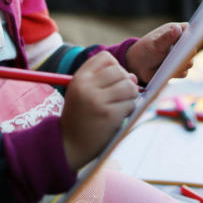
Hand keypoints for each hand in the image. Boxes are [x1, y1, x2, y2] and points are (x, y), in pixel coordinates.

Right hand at [60, 51, 138, 169]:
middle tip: (118, 97)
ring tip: (120, 105)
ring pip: (129, 86)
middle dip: (125, 82)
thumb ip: (106, 80)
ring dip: (130, 96)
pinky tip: (118, 116)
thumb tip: (133, 77)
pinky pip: (130, 104)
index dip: (113, 68)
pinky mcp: (109, 115)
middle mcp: (87, 86)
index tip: (110, 82)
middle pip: (120, 71)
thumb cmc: (80, 116)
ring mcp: (97, 101)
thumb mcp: (83, 92)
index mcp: (79, 78)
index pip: (106, 58)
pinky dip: (129, 109)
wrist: (69, 145)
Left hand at [125, 22, 189, 83]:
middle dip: (185, 53)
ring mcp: (181, 56)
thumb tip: (177, 29)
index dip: (191, 35)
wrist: (138, 65)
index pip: (190, 30)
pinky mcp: (179, 68)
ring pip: (190, 62)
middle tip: (176, 55)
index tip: (187, 42)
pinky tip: (167, 71)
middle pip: (193, 48)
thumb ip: (166, 38)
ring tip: (167, 64)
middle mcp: (181, 43)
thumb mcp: (155, 43)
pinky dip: (176, 73)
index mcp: (176, 30)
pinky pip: (184, 73)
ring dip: (179, 65)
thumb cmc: (146, 49)